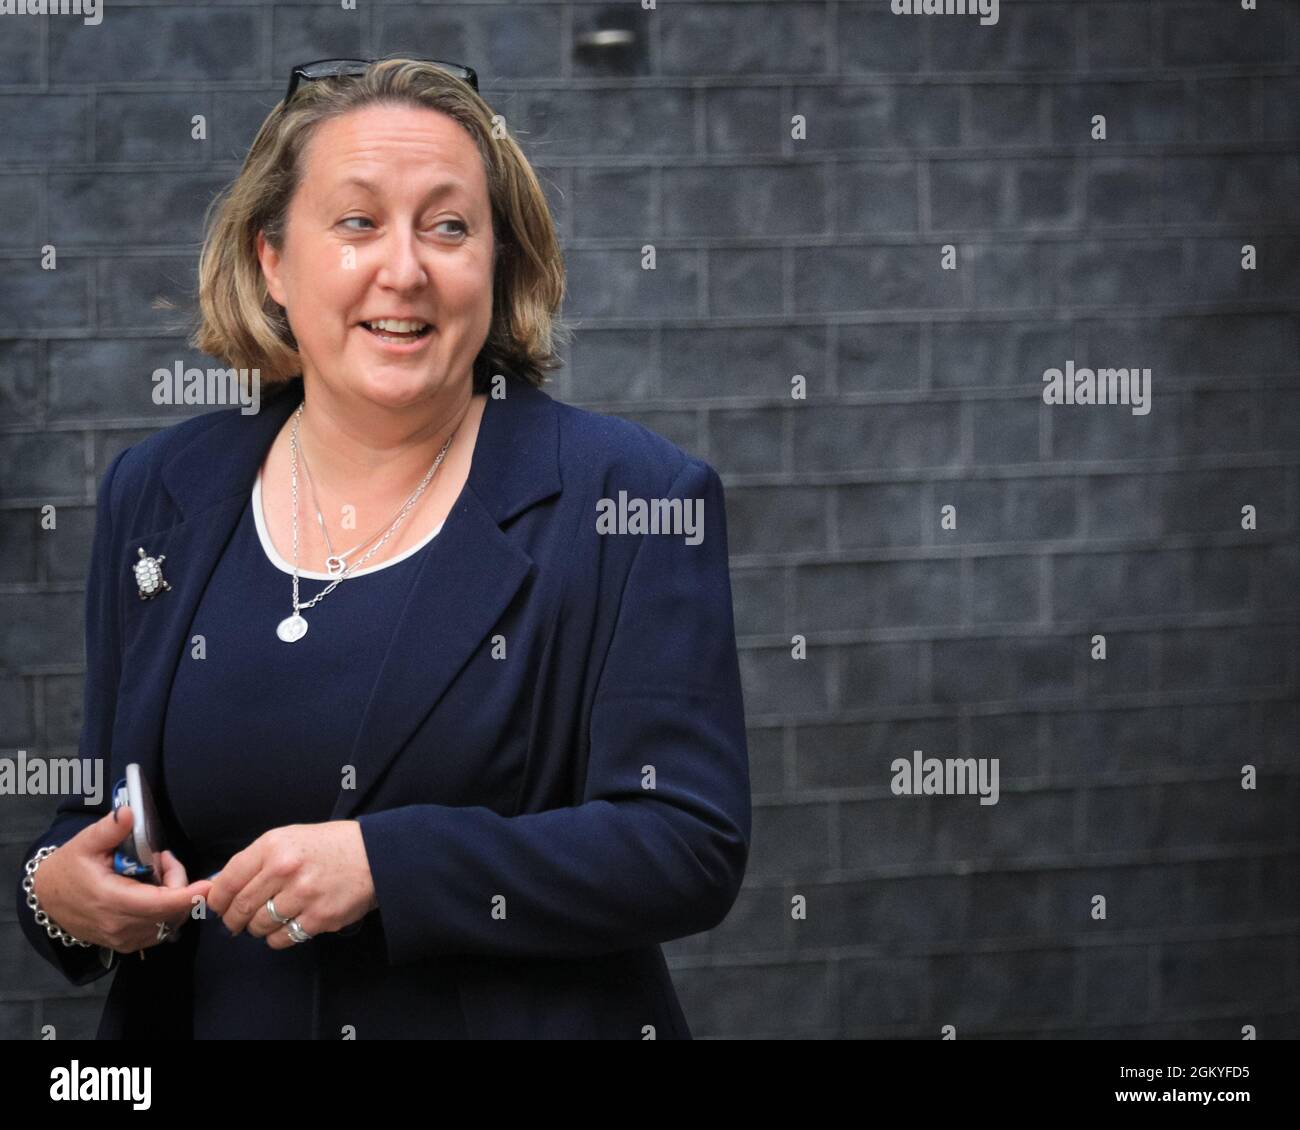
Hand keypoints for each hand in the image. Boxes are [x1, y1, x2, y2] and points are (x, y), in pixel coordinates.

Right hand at [30, 807, 211, 954]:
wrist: (47, 899)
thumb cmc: (69, 868)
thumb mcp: (85, 843)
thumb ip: (110, 829)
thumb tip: (128, 812)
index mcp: (111, 901)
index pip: (158, 904)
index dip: (187, 896)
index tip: (207, 885)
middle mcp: (120, 926)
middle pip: (171, 911)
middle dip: (179, 883)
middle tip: (161, 859)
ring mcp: (124, 940)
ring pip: (169, 922)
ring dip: (174, 897)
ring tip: (154, 872)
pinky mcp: (126, 944)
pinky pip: (160, 929)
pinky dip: (166, 910)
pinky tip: (152, 891)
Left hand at [206, 821, 376, 949]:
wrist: (374, 855)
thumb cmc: (328, 846)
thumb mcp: (289, 839)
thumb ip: (255, 860)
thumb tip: (218, 886)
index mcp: (273, 846)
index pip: (227, 881)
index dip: (218, 900)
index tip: (219, 907)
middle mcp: (284, 869)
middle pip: (240, 908)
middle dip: (234, 920)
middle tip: (237, 921)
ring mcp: (302, 895)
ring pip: (259, 926)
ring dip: (258, 928)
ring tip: (269, 920)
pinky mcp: (318, 918)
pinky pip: (281, 939)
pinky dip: (278, 937)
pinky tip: (287, 925)